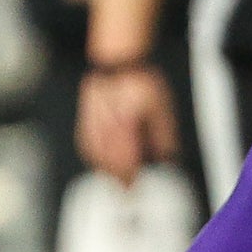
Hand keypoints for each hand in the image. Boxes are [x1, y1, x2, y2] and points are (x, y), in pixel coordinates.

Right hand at [77, 63, 179, 184]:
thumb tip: (167, 155)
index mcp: (127, 124)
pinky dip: (91, 156)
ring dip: (104, 169)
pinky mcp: (86, 117)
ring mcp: (94, 122)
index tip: (132, 189)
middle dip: (117, 178)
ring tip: (113, 178)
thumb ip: (164, 134)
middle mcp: (108, 125)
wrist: (117, 61)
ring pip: (95, 154)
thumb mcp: (162, 107)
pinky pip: (85, 143)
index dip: (129, 177)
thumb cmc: (139, 80)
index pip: (126, 159)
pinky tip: (96, 160)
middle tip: (124, 190)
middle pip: (109, 161)